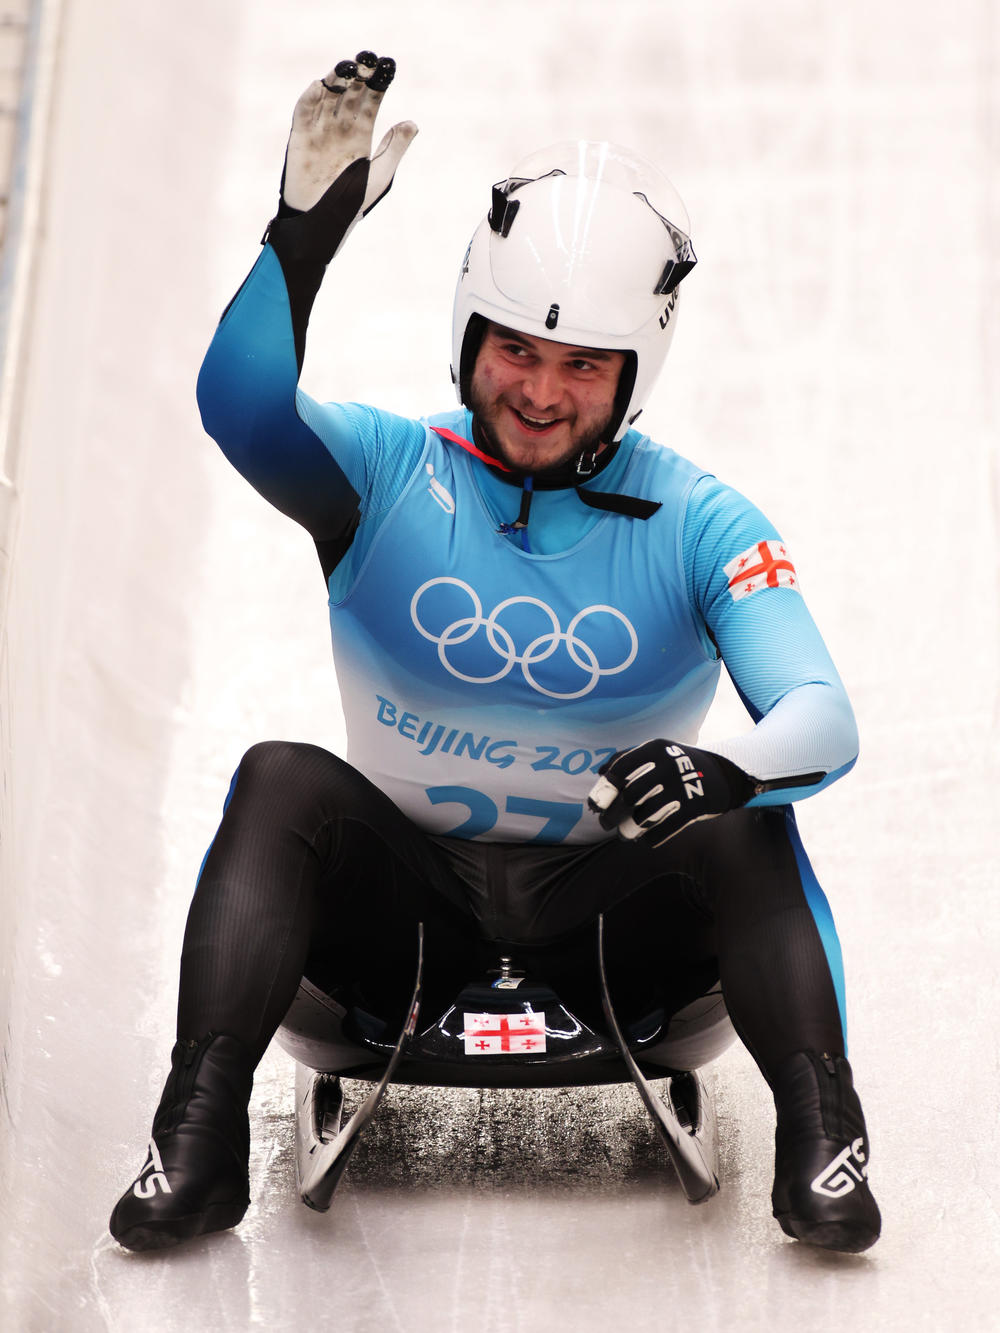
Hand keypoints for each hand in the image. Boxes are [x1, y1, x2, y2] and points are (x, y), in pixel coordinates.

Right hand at [271, 52, 416, 263]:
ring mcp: (319, 131)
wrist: (320, 224)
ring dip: (336, 79)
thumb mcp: (380, 176)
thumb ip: (395, 149)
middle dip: (359, 76)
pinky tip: (321, 85)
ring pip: (328, 97)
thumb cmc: (352, 205)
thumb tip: (413, 123)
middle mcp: (340, 129)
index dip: (379, 84)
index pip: (371, 102)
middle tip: (368, 58)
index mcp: (361, 136)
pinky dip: (311, 98)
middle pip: (350, 94)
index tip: (388, 65)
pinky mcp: (299, 138)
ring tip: (347, 66)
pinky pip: (304, 112)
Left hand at [587, 739, 754, 846]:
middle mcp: (668, 765)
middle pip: (630, 796)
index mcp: (654, 749)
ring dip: (629, 830)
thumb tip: (600, 772)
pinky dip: (651, 838)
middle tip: (605, 823)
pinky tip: (645, 839)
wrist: (723, 773)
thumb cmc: (679, 763)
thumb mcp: (657, 752)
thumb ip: (627, 758)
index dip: (604, 789)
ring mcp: (682, 786)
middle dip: (612, 814)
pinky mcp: (694, 806)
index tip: (596, 804)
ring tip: (624, 835)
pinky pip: (664, 829)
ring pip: (645, 816)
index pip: (620, 769)